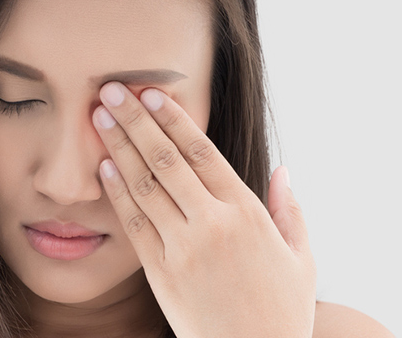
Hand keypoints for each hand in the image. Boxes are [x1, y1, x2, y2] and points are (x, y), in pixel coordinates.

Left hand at [92, 81, 316, 337]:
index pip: (203, 152)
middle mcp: (212, 225)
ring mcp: (183, 249)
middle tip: (112, 89)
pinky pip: (133, 225)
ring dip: (119, 147)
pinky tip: (104, 167)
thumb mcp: (301, 258)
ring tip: (99, 117)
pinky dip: (117, 193)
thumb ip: (290, 210)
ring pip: (144, 186)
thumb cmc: (281, 312)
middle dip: (136, 120)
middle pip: (166, 159)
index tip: (153, 93)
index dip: (174, 119)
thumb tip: (283, 170)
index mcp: (247, 213)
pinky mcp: (160, 274)